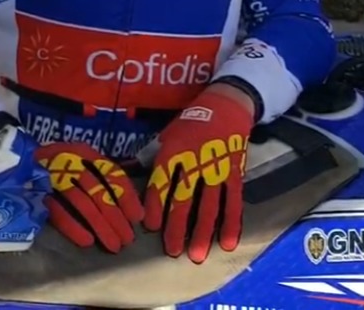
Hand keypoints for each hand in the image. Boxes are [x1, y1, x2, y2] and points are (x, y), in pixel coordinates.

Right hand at [35, 142, 144, 252]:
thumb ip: (98, 176)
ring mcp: (52, 176)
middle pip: (98, 191)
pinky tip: (86, 241)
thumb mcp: (78, 160)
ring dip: (100, 225)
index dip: (126, 196)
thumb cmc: (54, 162)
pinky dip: (73, 227)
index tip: (137, 218)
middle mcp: (70, 161)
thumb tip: (127, 205)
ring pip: (81, 203)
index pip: (111, 173)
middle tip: (127, 240)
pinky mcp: (36, 191)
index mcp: (84, 153)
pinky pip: (57, 212)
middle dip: (115, 217)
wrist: (13, 155)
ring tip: (112, 245)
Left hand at [143, 84, 254, 262]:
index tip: (151, 227)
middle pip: (184, 199)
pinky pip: (233, 203)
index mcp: (173, 151)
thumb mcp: (166, 135)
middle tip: (172, 250)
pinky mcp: (235, 174)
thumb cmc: (190, 123)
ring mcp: (217, 170)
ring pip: (209, 206)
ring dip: (203, 232)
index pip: (161, 182)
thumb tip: (127, 174)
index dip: (155, 205)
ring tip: (197, 255)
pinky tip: (227, 243)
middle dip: (177, 227)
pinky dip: (231, 224)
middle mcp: (194, 162)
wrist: (226, 107)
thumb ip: (151, 158)